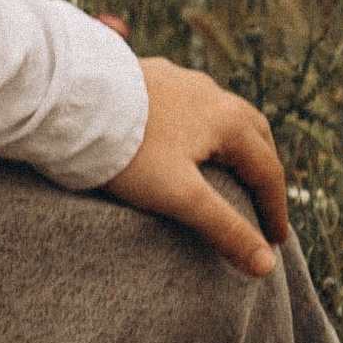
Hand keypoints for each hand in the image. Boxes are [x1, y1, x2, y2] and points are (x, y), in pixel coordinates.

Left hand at [104, 58, 287, 281]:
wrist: (68, 102)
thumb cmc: (127, 152)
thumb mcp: (180, 197)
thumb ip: (225, 229)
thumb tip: (266, 266)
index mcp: (228, 119)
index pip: (268, 170)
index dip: (274, 210)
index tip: (274, 243)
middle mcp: (211, 92)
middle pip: (253, 134)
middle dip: (263, 170)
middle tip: (264, 202)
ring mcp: (180, 80)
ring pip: (220, 114)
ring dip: (232, 144)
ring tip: (228, 169)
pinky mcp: (150, 76)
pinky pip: (187, 104)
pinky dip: (199, 128)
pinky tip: (182, 137)